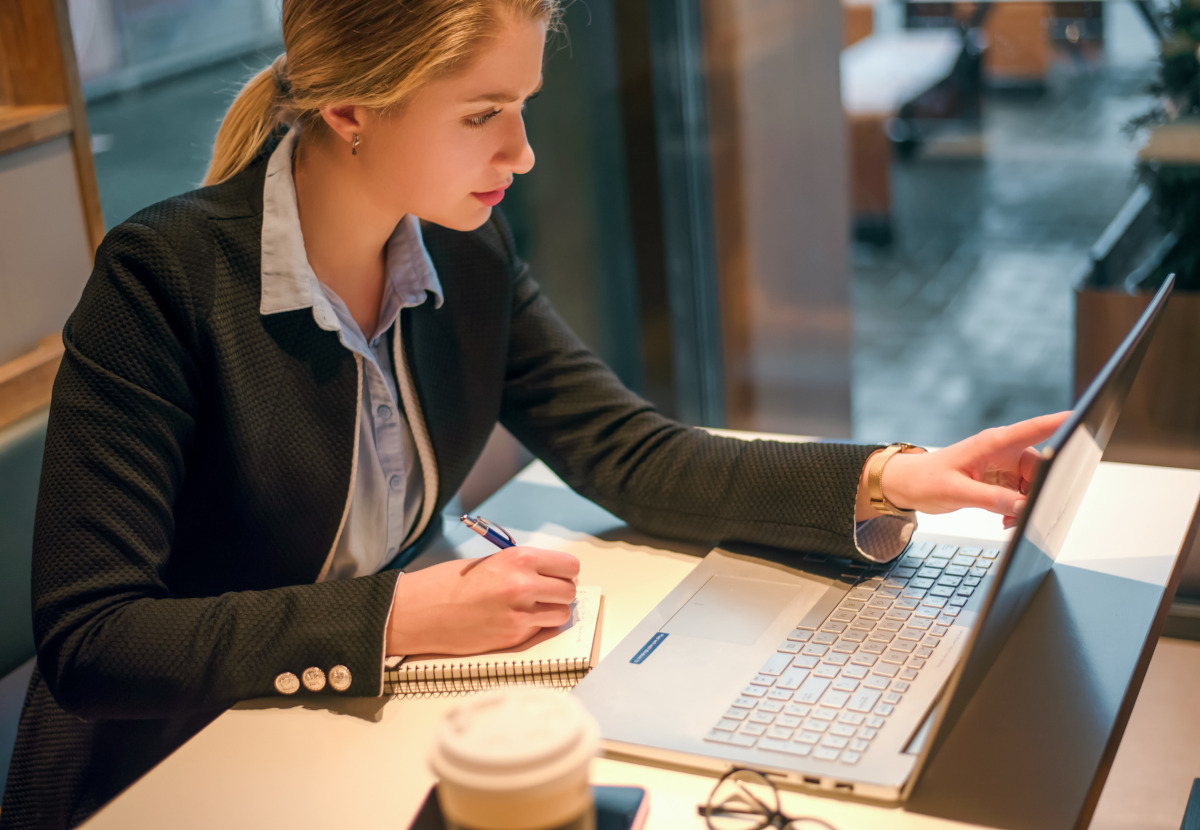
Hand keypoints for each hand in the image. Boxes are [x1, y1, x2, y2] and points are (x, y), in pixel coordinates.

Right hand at [386, 546, 578, 655]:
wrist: (420, 612)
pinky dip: (535, 627)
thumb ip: (522, 567)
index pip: (569, 566)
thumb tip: (549, 576)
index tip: (558, 576)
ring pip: (561, 614)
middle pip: (569, 590)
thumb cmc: (449, 584)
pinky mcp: (512, 637)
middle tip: (545, 593)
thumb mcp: (490, 562)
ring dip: (551, 612)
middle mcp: (524, 585)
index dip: (565, 572)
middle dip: (560, 592)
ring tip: (532, 609)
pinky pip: (541, 631)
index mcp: (519, 559)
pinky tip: (514, 621)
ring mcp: (520, 614)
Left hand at [866, 411, 1069, 525]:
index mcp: (992, 443)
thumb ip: (991, 499)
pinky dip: (1016, 508)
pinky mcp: (997, 480)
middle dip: (1038, 490)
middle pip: (1040, 465)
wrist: (906, 486)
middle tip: (1023, 514)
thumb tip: (1022, 507)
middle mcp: (1000, 451)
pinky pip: (1019, 494)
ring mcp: (1000, 466)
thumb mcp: (957, 492)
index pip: (1032, 429)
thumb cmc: (925, 480)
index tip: (1082, 416)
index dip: (1058, 422)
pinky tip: (1004, 521)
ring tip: (1007, 522)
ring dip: (1025, 504)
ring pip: (1031, 483)